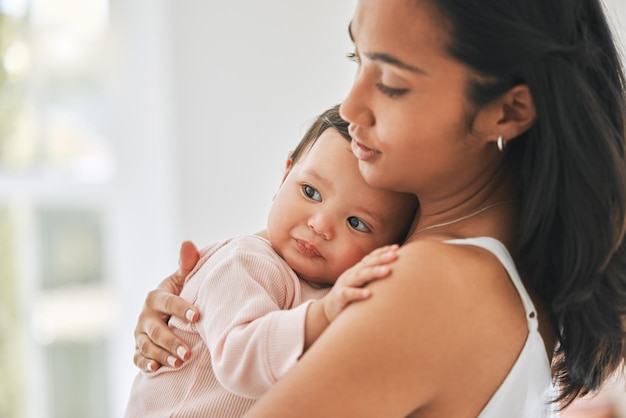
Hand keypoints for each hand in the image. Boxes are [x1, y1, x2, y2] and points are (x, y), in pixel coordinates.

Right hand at [133, 241, 200, 371]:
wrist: (166, 312)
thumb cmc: (180, 293)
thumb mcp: (182, 279)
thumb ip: (186, 264)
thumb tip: (188, 243)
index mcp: (156, 297)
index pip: (168, 302)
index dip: (182, 309)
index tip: (198, 316)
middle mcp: (145, 316)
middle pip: (155, 330)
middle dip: (171, 341)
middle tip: (188, 352)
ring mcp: (140, 333)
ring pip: (147, 346)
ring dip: (162, 355)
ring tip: (179, 362)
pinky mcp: (139, 348)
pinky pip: (138, 357)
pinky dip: (145, 364)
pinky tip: (156, 369)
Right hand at [321, 244, 398, 321]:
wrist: (329, 309)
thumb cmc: (351, 295)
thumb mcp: (362, 283)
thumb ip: (374, 276)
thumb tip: (395, 270)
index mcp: (358, 270)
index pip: (371, 258)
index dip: (383, 252)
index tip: (397, 248)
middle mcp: (352, 274)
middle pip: (368, 264)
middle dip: (382, 258)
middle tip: (395, 255)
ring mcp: (345, 284)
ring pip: (360, 276)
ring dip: (374, 272)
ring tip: (387, 270)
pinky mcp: (340, 297)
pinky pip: (348, 294)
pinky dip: (358, 293)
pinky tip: (369, 294)